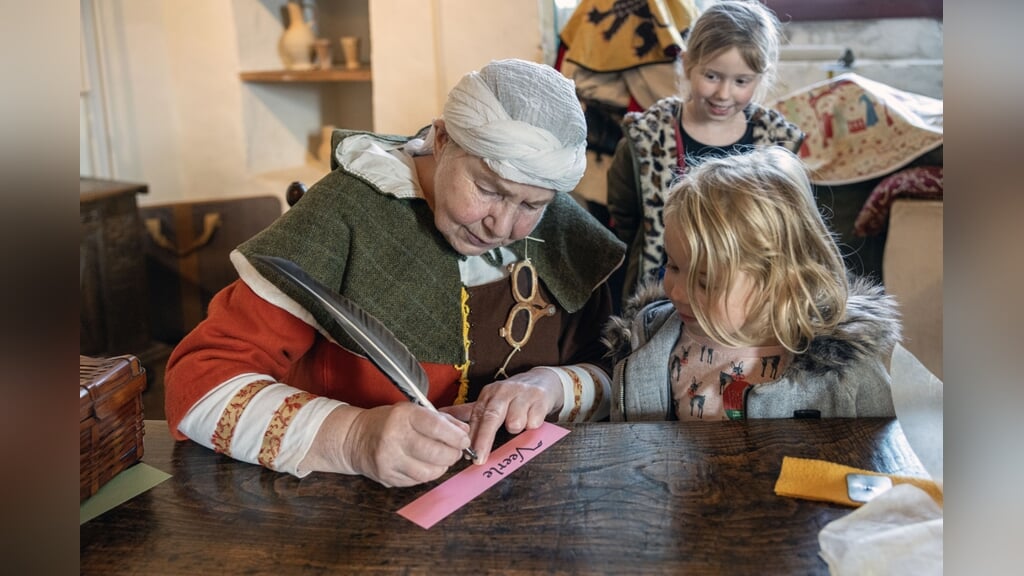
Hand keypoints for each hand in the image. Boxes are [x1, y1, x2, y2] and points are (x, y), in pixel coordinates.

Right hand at [304, 403, 471, 486]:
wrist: (354, 438)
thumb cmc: (388, 422)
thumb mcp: (412, 411)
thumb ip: (441, 420)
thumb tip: (465, 431)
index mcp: (402, 416)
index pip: (437, 427)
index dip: (456, 436)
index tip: (464, 440)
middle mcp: (394, 438)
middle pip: (436, 453)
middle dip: (453, 454)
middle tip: (456, 451)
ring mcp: (389, 460)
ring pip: (429, 472)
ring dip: (442, 467)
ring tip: (441, 459)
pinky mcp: (387, 477)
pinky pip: (417, 481)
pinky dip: (427, 475)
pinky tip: (425, 465)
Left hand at [441, 367, 561, 464]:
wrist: (544, 380)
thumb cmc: (514, 395)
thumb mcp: (492, 400)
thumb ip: (469, 411)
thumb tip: (441, 416)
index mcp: (489, 394)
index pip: (477, 417)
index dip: (472, 436)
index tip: (466, 454)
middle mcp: (503, 391)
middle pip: (491, 418)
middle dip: (484, 440)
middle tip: (480, 459)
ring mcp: (522, 394)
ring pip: (515, 422)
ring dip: (516, 428)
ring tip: (519, 423)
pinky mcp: (540, 398)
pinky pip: (533, 422)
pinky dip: (532, 425)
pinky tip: (532, 418)